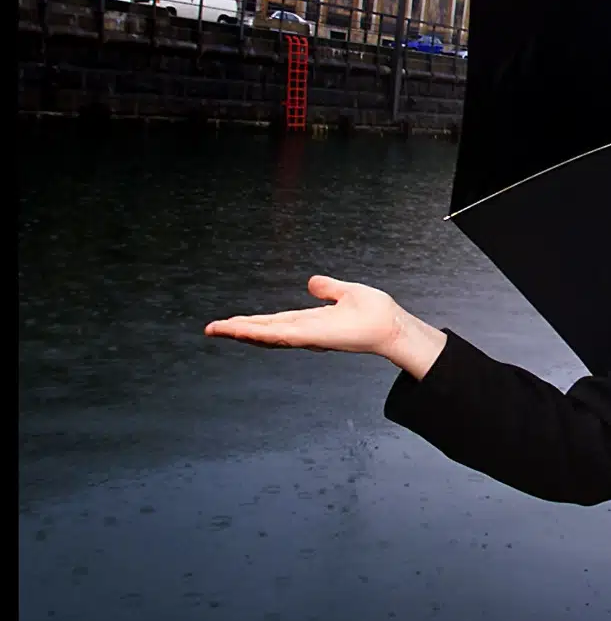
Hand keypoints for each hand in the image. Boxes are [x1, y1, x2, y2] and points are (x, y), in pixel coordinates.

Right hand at [205, 275, 406, 358]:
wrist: (391, 325)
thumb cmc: (376, 312)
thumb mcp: (346, 293)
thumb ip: (328, 289)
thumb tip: (312, 283)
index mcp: (309, 320)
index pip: (274, 322)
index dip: (251, 323)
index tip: (229, 323)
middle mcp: (304, 331)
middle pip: (264, 331)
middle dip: (237, 330)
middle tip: (210, 329)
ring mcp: (306, 336)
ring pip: (266, 335)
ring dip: (241, 332)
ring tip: (216, 329)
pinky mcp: (311, 338)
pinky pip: (281, 335)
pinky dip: (260, 334)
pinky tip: (242, 331)